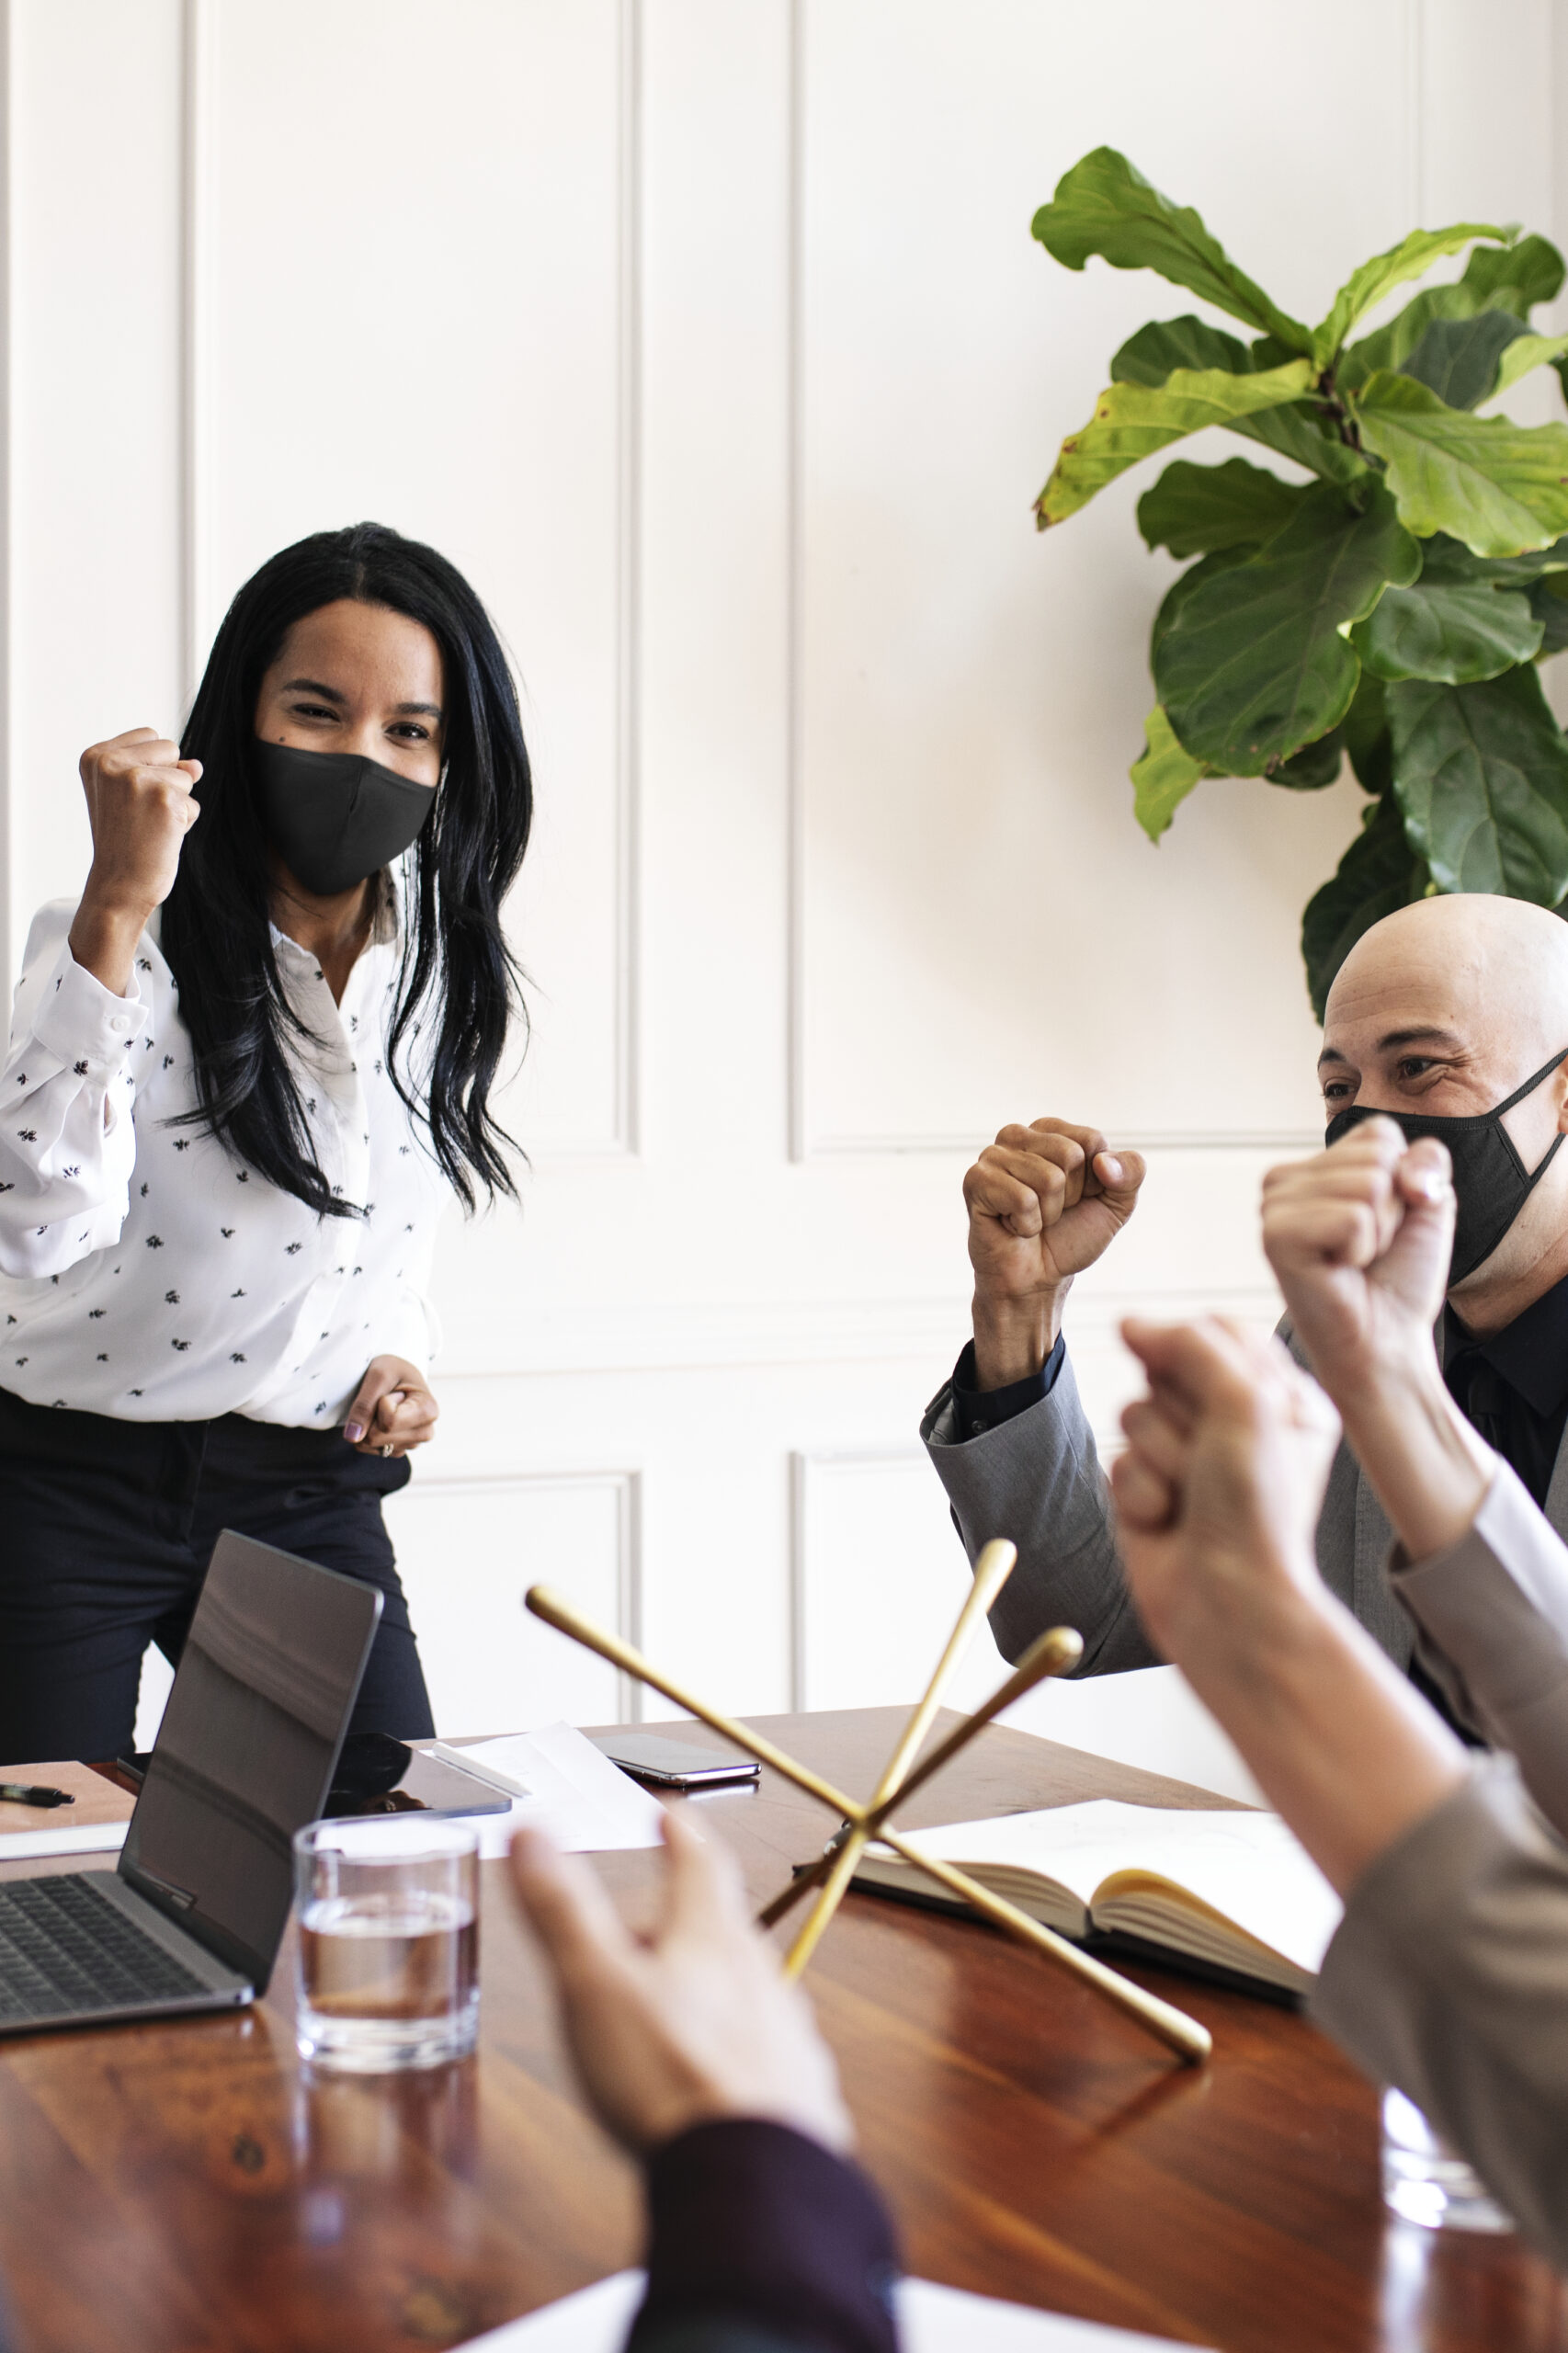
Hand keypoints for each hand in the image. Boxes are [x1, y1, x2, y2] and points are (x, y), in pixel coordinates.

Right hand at [70, 728, 202, 993]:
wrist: (119, 887)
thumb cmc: (126, 842)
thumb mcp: (135, 798)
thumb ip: (165, 770)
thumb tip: (197, 765)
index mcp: (95, 756)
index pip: (150, 736)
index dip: (153, 768)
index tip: (128, 800)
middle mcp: (111, 762)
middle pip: (170, 748)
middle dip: (167, 781)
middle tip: (140, 815)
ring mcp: (136, 777)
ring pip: (186, 776)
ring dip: (176, 805)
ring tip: (149, 827)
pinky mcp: (163, 797)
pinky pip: (193, 804)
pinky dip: (184, 823)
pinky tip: (159, 838)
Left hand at [343, 1356, 437, 1456]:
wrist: (398, 1375)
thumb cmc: (394, 1370)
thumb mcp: (379, 1375)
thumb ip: (365, 1404)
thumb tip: (353, 1437)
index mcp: (428, 1411)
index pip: (389, 1421)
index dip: (378, 1403)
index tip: (390, 1390)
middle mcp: (425, 1432)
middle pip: (376, 1437)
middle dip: (368, 1416)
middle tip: (383, 1398)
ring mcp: (411, 1444)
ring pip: (369, 1444)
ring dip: (365, 1424)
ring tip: (381, 1407)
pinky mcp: (397, 1450)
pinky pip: (367, 1448)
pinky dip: (365, 1432)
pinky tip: (378, 1417)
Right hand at [508, 1808, 851, 2155]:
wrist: (755, 2180)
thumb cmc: (673, 2080)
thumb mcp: (595, 1985)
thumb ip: (564, 1910)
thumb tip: (533, 1836)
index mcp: (712, 1940)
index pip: (700, 1865)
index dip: (682, 1836)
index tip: (673, 1816)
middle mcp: (761, 1979)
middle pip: (723, 1933)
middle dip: (685, 1924)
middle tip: (648, 1929)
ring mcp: (785, 2038)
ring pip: (746, 1995)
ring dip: (711, 1992)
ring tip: (674, 2011)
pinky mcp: (797, 2096)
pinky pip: (763, 2056)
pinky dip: (732, 2055)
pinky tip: (714, 2083)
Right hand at [965, 1118, 1146, 1386]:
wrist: (1037, 1280)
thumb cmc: (1071, 1237)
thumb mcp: (1116, 1204)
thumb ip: (1131, 1173)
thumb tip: (1103, 1162)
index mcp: (1050, 1131)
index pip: (1091, 1140)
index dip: (1093, 1179)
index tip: (1076, 1198)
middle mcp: (1017, 1136)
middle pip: (1070, 1155)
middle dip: (1070, 1195)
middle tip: (1050, 1212)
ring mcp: (992, 1156)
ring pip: (1048, 1178)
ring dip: (1047, 1213)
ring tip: (1031, 1220)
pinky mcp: (976, 1181)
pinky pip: (1023, 1199)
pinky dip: (1027, 1224)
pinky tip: (1013, 1227)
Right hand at [1109, 1316, 1466, 1897]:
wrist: (1228, 1604)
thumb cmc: (1257, 1511)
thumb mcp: (1243, 1404)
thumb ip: (1188, 1346)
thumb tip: (1129, 1322)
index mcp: (1281, 1397)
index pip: (1217, 1330)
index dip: (1196, 1350)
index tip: (1207, 1384)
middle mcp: (1235, 1425)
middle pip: (1166, 1369)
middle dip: (1178, 1414)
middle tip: (1210, 1459)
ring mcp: (1188, 1460)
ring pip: (1134, 1413)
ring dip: (1158, 1457)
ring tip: (1189, 1498)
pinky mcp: (1147, 1493)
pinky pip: (1117, 1463)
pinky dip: (1139, 1493)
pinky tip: (1166, 1523)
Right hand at [1261, 1121, 1452, 1406]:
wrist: (1386, 1339)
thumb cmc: (1398, 1277)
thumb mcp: (1429, 1202)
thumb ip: (1427, 1160)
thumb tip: (1400, 1171)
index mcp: (1313, 1166)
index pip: (1380, 1134)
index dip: (1405, 1183)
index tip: (1384, 1226)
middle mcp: (1284, 1179)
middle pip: (1377, 1157)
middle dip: (1393, 1210)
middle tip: (1368, 1250)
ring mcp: (1273, 1206)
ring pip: (1368, 1185)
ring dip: (1379, 1233)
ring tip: (1354, 1261)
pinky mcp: (1275, 1236)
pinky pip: (1352, 1218)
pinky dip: (1362, 1250)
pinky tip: (1339, 1271)